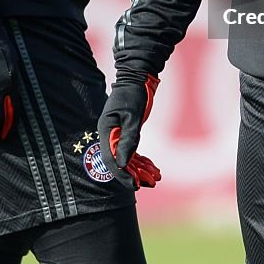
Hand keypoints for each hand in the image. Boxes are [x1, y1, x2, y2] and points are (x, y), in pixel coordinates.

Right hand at [97, 73, 159, 188]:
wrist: (137, 78)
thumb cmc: (133, 94)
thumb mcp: (132, 116)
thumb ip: (128, 139)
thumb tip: (124, 164)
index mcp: (107, 131)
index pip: (112, 159)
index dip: (123, 174)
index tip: (135, 185)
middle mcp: (110, 135)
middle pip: (120, 161)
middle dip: (135, 174)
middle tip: (151, 183)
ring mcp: (118, 134)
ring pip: (128, 158)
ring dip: (141, 169)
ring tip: (156, 177)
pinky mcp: (126, 133)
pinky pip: (133, 151)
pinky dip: (142, 160)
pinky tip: (153, 168)